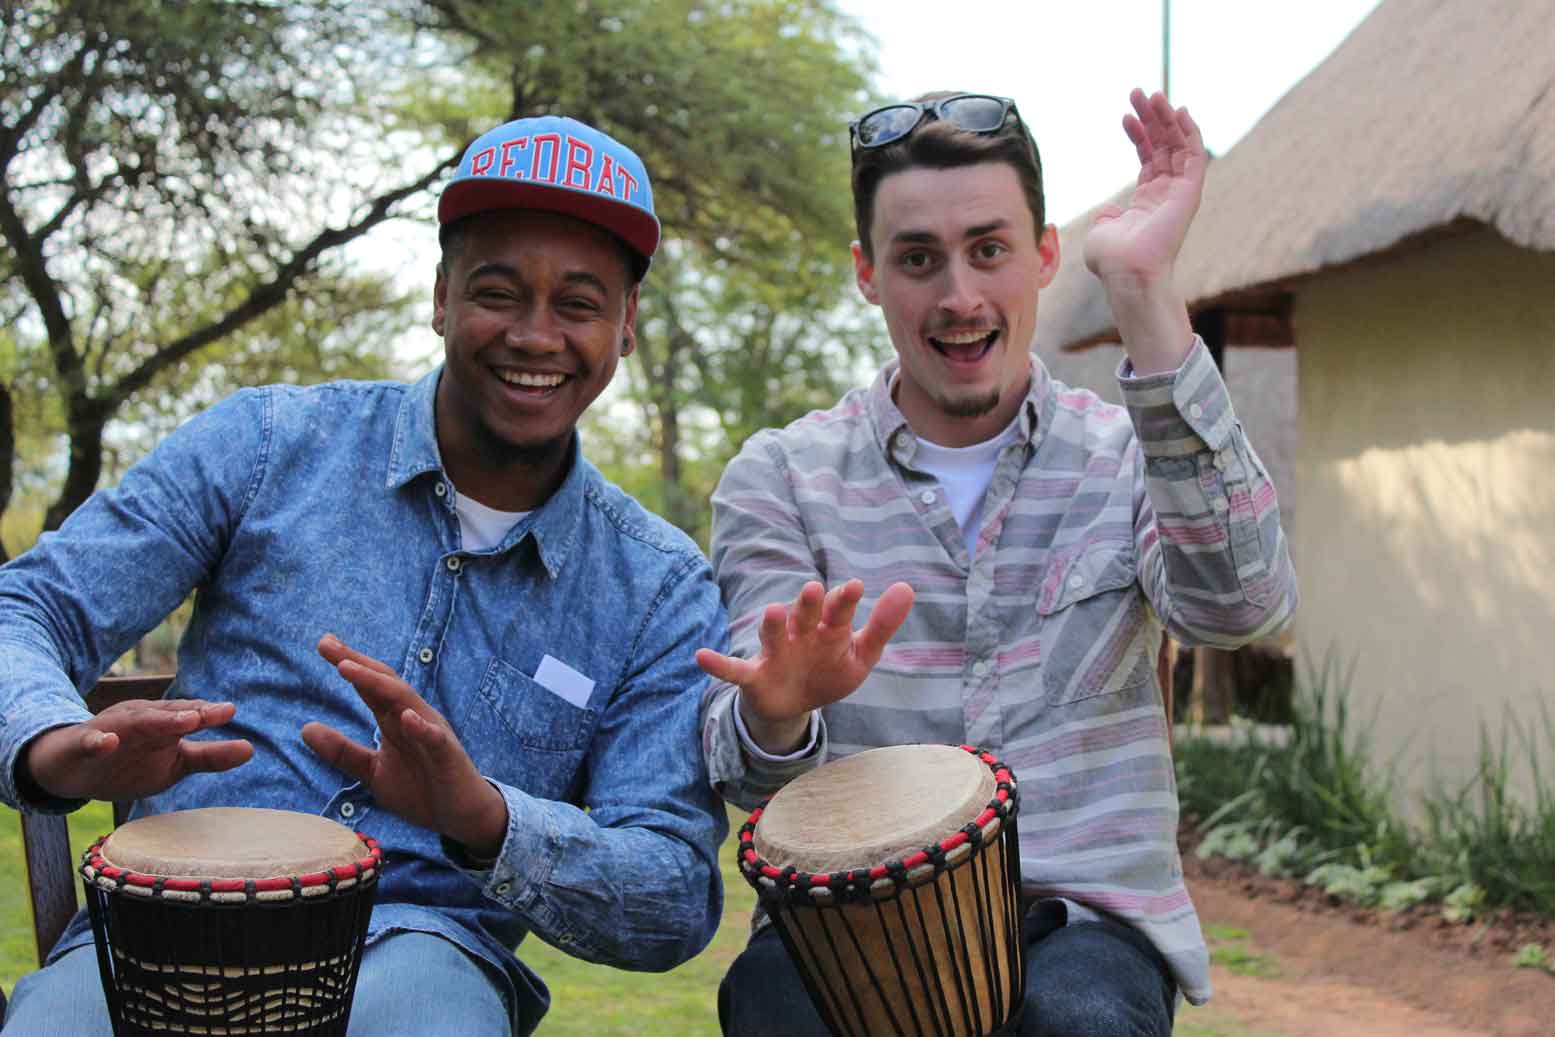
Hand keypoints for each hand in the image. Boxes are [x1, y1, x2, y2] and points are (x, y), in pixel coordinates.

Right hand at [21, 698, 252, 802]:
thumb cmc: (130, 760)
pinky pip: (89, 742)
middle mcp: (139, 721)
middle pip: (165, 715)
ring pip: (133, 723)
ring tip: (182, 721)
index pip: (187, 715)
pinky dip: (98, 741)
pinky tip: (107, 742)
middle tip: (210, 714)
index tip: (230, 711)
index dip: (207, 713)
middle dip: (187, 713)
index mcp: (162, 724)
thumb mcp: (173, 762)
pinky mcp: (82, 746)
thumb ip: (209, 756)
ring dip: (156, 721)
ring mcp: (110, 731)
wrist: (71, 768)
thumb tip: (251, 749)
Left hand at [302, 634, 507, 857]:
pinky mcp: (448, 755)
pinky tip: (406, 717)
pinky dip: (421, 726)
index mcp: (394, 719)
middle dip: (356, 662)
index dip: (348, 664)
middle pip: (384, 682)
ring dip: (378, 684)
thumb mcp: (372, 771)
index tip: (323, 644)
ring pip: (406, 700)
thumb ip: (342, 751)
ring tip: (350, 670)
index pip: (370, 685)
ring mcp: (432, 733)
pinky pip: (435, 738)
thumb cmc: (420, 789)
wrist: (460, 816)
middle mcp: (413, 717)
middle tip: (327, 644)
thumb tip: (305, 728)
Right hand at [695, 580, 912, 753]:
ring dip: (771, 624)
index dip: (845, 600)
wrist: (795, 705)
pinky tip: (701, 657)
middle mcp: (799, 633)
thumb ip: (882, 624)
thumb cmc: (828, 670)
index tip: (856, 587)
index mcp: (827, 628)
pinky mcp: (754, 676)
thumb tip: (907, 587)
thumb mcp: (860, 653)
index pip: (837, 610)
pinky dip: (719, 664)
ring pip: (772, 634)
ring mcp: (775, 653)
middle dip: (809, 604)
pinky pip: (734, 670)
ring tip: (772, 611)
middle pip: (804, 615)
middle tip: (815, 589)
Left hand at [1083, 88, 1206, 283]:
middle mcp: (1166, 193)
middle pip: (1164, 145)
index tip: (1125, 115)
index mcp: (1148, 200)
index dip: (1139, 134)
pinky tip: (1179, 110)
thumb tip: (1109, 212)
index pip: (1148, 157)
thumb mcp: (1103, 232)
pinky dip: (1189, 131)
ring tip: (1152, 94)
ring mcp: (1179, 192)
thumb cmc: (1112, 260)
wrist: (1126, 272)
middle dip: (1152, 117)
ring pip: (1178, 144)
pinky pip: (1194, 154)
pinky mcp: (1190, 192)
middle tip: (1138, 93)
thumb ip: (1107, 218)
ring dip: (1167, 117)